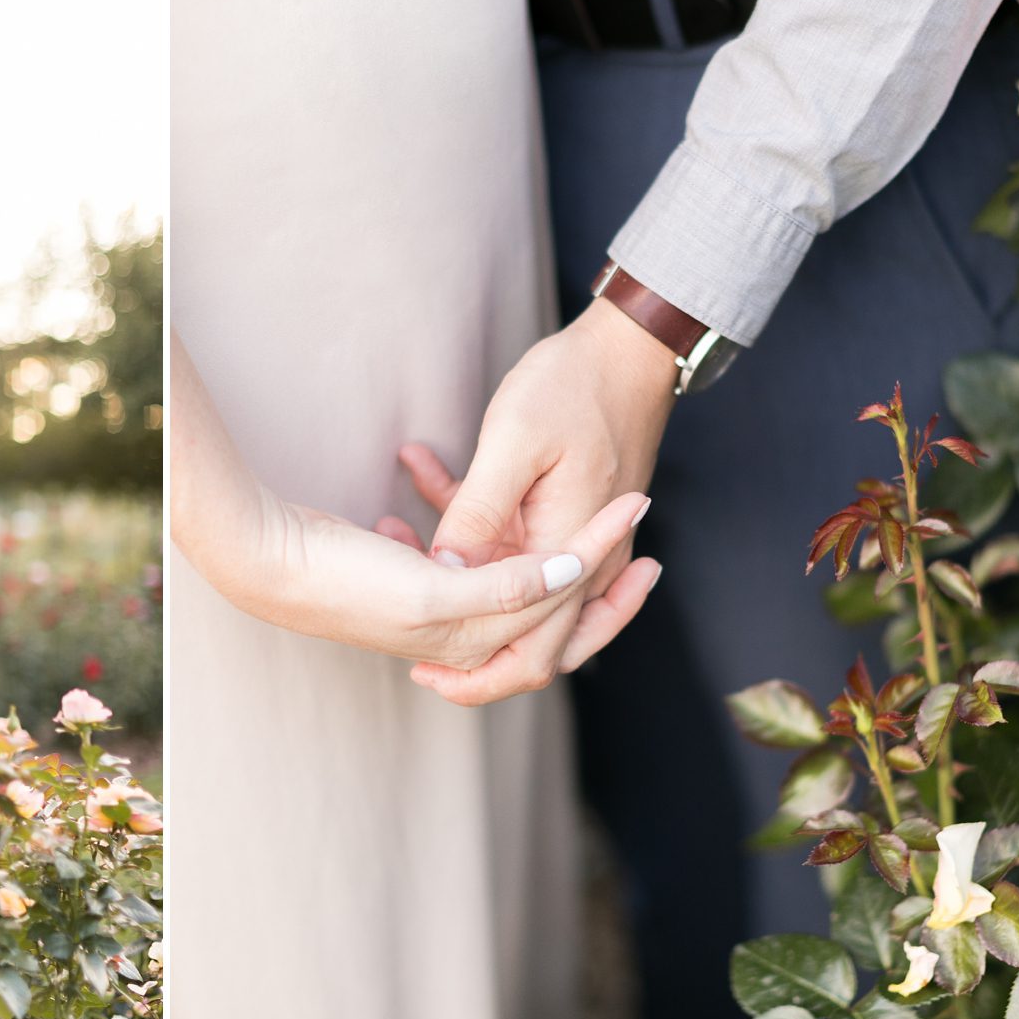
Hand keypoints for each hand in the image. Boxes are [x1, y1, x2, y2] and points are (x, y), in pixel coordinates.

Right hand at [215, 484, 655, 669]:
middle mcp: (460, 632)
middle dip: (583, 553)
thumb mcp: (433, 591)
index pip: (563, 605)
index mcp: (474, 641)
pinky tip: (418, 477)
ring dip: (506, 518)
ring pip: (496, 560)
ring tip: (523, 478)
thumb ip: (508, 587)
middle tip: (624, 505)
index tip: (636, 502)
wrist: (261, 564)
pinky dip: (446, 512)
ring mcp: (430, 605)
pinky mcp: (399, 578)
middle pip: (545, 596)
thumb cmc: (342, 580)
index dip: (605, 556)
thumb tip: (572, 575)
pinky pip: (447, 543)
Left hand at [417, 299, 677, 703]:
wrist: (628, 343)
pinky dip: (466, 514)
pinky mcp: (563, 509)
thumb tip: (442, 572)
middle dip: (461, 637)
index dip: (479, 675)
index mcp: (568, 551)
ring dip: (453, 560)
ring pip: (508, 580)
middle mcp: (580, 558)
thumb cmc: (572, 384)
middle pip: (524, 633)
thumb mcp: (515, 443)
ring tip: (390, 527)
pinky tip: (417, 466)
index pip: (533, 650)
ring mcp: (575, 536)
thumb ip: (478, 513)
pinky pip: (511, 531)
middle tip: (403, 636)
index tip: (423, 670)